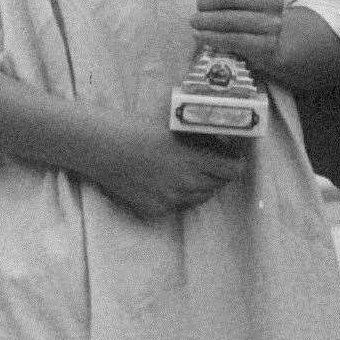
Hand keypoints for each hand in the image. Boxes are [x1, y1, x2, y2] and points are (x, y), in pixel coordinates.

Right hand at [90, 117, 247, 218]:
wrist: (103, 147)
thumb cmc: (137, 129)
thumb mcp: (175, 131)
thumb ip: (201, 142)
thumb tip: (222, 146)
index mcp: (194, 158)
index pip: (233, 170)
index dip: (236, 164)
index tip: (234, 158)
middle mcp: (187, 183)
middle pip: (217, 185)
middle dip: (217, 174)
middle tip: (209, 162)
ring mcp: (171, 199)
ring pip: (200, 198)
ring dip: (200, 186)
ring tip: (185, 170)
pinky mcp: (156, 209)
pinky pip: (178, 205)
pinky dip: (178, 195)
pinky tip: (165, 180)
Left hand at [183, 0, 284, 75]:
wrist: (261, 41)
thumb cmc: (239, 7)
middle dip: (207, 1)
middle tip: (197, 7)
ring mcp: (273, 23)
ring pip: (231, 19)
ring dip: (206, 21)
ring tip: (194, 22)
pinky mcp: (266, 45)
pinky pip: (234, 39)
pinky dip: (212, 37)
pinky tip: (199, 35)